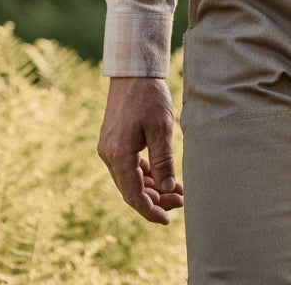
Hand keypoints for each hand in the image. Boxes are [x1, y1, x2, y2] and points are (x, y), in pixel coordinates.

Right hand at [97, 76, 183, 223]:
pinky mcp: (115, 140)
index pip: (133, 194)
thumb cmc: (148, 97)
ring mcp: (110, 148)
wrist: (133, 71)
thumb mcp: (161, 128)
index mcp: (118, 155)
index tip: (167, 219)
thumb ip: (164, 159)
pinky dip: (147, 172)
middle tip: (180, 202)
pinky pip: (130, 165)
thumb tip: (169, 188)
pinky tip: (164, 175)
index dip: (150, 210)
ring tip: (177, 191)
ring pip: (131, 178)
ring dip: (153, 186)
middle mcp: (109, 155)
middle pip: (132, 189)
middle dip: (155, 199)